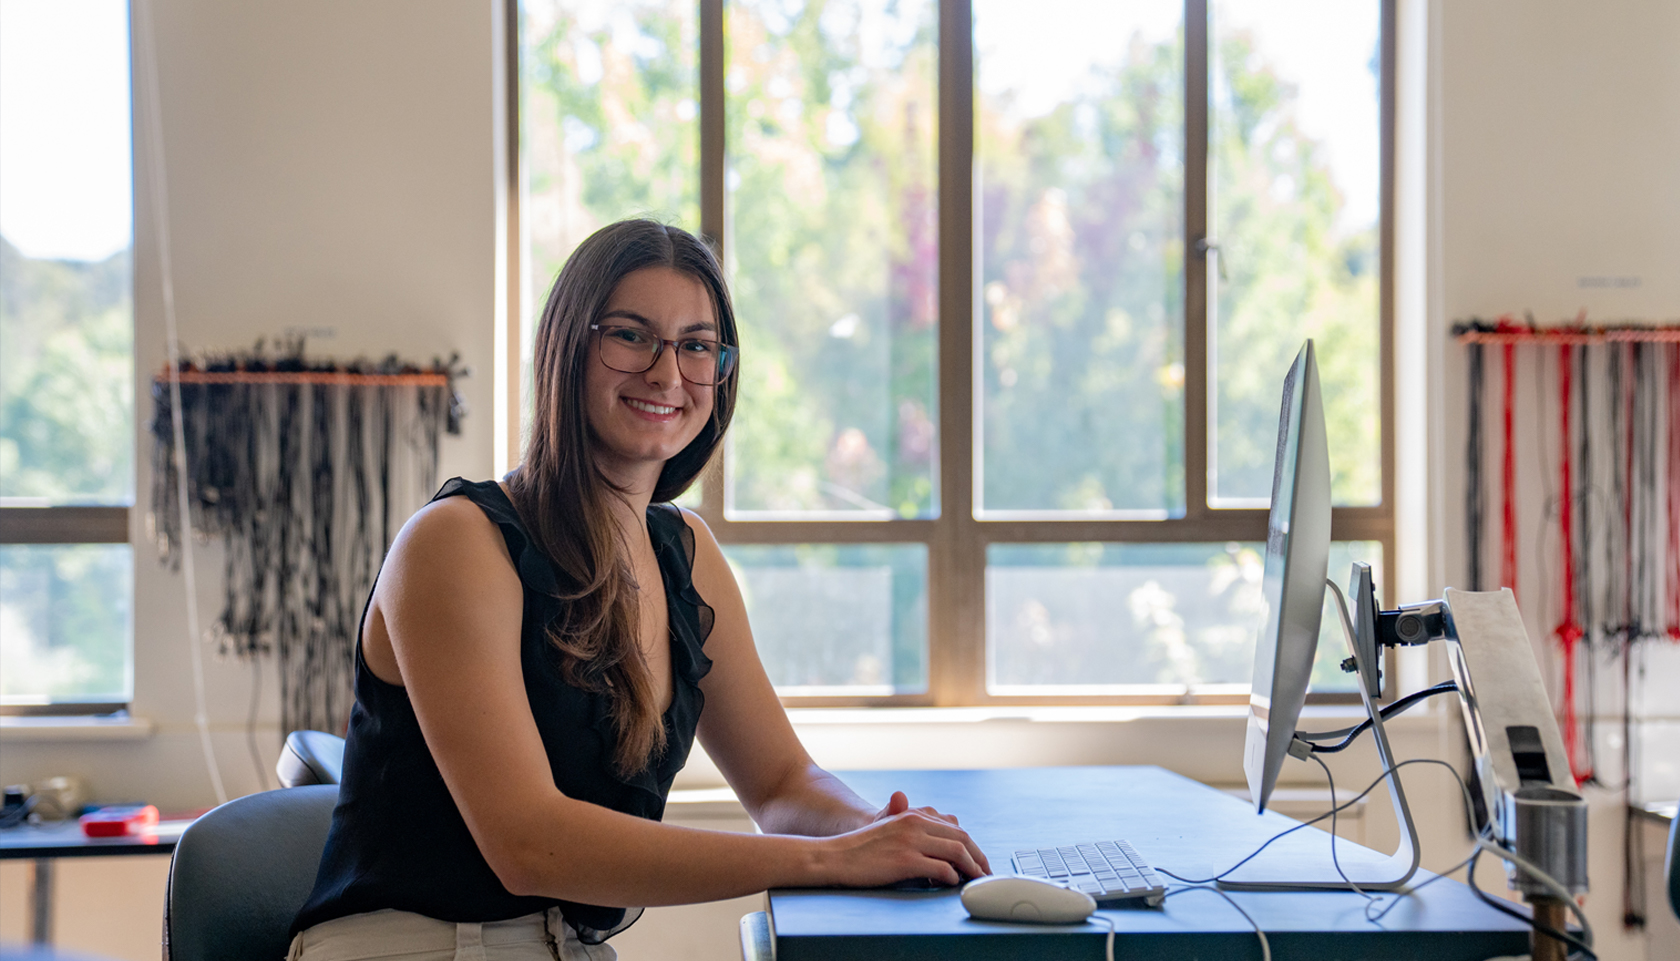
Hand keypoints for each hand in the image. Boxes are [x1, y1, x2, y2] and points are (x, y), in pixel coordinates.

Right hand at [817, 791, 991, 887]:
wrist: (836, 856)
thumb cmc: (863, 849)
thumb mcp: (891, 830)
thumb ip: (916, 831)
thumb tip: (943, 837)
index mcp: (914, 816)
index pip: (955, 828)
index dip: (972, 846)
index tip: (979, 860)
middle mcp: (915, 824)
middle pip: (962, 838)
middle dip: (979, 857)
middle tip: (985, 873)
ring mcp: (911, 841)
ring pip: (957, 852)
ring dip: (972, 868)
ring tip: (976, 880)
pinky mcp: (905, 860)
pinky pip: (941, 869)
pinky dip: (952, 878)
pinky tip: (953, 884)